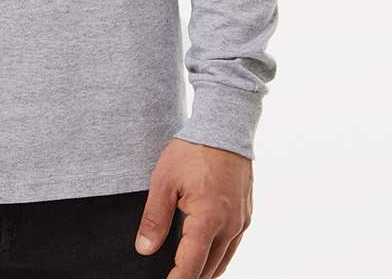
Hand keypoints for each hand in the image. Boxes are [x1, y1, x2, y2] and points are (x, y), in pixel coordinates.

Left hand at [133, 138, 252, 277]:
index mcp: (208, 219)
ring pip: (223, 261)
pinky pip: (232, 246)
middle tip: (172, 278)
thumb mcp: (164, 181)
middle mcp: (229, 226)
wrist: (224, 127)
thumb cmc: (194, 150)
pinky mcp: (246, 215)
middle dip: (190, 277)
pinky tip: (206, 257)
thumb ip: (154, 218)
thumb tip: (144, 248)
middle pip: (209, 269)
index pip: (190, 266)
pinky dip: (219, 257)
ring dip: (205, 271)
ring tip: (186, 274)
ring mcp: (241, 222)